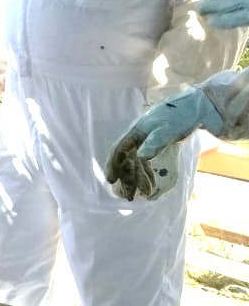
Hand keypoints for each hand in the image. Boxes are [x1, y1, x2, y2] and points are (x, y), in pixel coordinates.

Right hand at [106, 89, 220, 200]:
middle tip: (129, 196)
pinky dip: (147, 175)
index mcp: (136, 132)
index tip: (110, 180)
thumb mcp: (167, 130)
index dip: (113, 165)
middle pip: (127, 161)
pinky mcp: (154, 146)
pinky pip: (146, 163)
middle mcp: (137, 139)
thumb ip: (154, 143)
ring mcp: (145, 142)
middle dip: (127, 178)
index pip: (119, 150)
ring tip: (143, 195)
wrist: (194, 109)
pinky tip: (151, 186)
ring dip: (138, 179)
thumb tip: (140, 157)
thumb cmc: (179, 117)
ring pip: (136, 164)